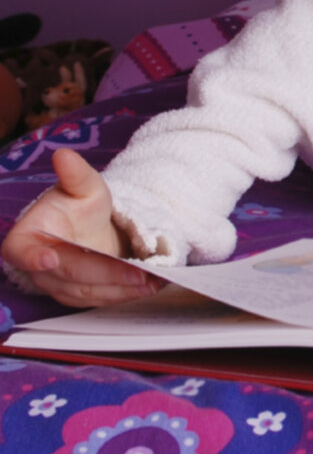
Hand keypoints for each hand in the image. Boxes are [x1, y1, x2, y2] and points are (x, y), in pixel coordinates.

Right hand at [0, 149, 160, 306]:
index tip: (49, 259)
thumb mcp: (84, 186)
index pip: (22, 251)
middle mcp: (38, 266)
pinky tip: (150, 287)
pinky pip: (100, 298)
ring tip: (150, 283)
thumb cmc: (80, 205)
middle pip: (68, 274)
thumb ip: (75, 174)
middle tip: (136, 275)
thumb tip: (64, 155)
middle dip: (104, 275)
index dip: (33, 257)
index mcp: (27, 237)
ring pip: (87, 291)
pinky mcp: (78, 295)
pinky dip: (125, 294)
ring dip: (119, 289)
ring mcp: (57, 284)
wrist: (90, 227)